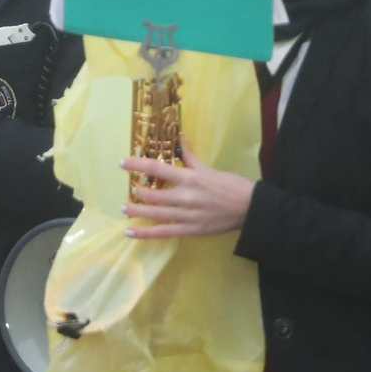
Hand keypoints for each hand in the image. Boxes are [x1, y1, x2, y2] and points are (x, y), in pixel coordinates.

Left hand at [120, 142, 253, 238]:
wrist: (248, 209)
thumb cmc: (229, 185)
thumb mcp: (208, 168)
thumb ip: (189, 156)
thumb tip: (179, 138)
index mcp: (188, 178)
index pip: (157, 168)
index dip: (137, 165)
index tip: (122, 162)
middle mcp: (184, 197)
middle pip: (153, 194)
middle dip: (138, 191)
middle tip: (129, 188)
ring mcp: (185, 216)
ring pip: (155, 214)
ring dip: (136, 210)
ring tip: (123, 208)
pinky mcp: (188, 230)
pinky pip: (163, 232)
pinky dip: (145, 233)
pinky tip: (129, 232)